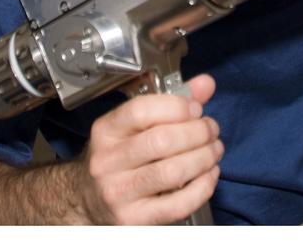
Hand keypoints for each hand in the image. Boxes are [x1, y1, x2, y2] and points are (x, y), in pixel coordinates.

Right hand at [78, 74, 222, 224]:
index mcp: (106, 132)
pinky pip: (178, 204)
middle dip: (197, 133)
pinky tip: (209, 175)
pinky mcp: (134, 219)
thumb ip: (171, 103)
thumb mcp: (134, 127)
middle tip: (211, 130)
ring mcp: (119, 193)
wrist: (89, 201)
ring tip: (214, 150)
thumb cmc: (117, 160)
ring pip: (172, 172)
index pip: (140, 111)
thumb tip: (205, 84)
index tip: (196, 109)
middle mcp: (108, 162)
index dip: (176, 107)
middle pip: (161, 141)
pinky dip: (202, 187)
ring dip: (204, 158)